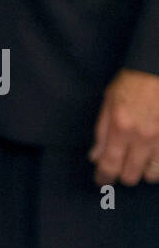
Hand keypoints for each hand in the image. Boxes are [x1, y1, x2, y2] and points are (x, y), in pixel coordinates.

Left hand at [89, 68, 158, 185]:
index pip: (109, 165)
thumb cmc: (133, 81)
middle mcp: (144, 137)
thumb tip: (96, 157)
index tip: (102, 181)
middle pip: (132, 175)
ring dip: (146, 172)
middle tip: (122, 169)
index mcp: (121, 128)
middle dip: (124, 175)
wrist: (158, 66)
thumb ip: (102, 133)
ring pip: (154, 174)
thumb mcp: (109, 103)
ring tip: (142, 163)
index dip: (103, 178)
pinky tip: (155, 156)